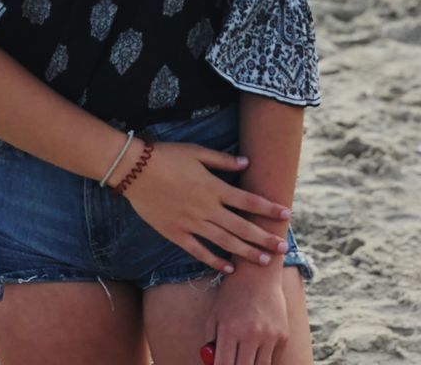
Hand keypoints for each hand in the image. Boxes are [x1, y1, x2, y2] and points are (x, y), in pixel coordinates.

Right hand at [113, 140, 291, 276]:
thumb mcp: (196, 151)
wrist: (134, 170)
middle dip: (264, 238)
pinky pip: (199, 251)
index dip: (268, 208)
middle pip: (241, 227)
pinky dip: (215, 261)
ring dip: (246, 253)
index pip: (248, 201)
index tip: (285, 214)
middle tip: (282, 248)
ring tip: (264, 262)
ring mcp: (191, 223)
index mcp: (213, 187)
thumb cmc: (167, 156)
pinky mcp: (176, 233)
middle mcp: (206, 208)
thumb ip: (222, 161)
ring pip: (225, 242)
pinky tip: (229, 269)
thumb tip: (246, 162)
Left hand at [203, 266, 289, 364]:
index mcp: (229, 329)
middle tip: (234, 361)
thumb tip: (211, 364)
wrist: (258, 273)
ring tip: (245, 358)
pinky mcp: (283, 336)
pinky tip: (258, 351)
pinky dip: (265, 360)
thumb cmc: (232, 294)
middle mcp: (250, 334)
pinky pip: (274, 360)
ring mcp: (269, 336)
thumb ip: (210, 341)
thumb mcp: (215, 314)